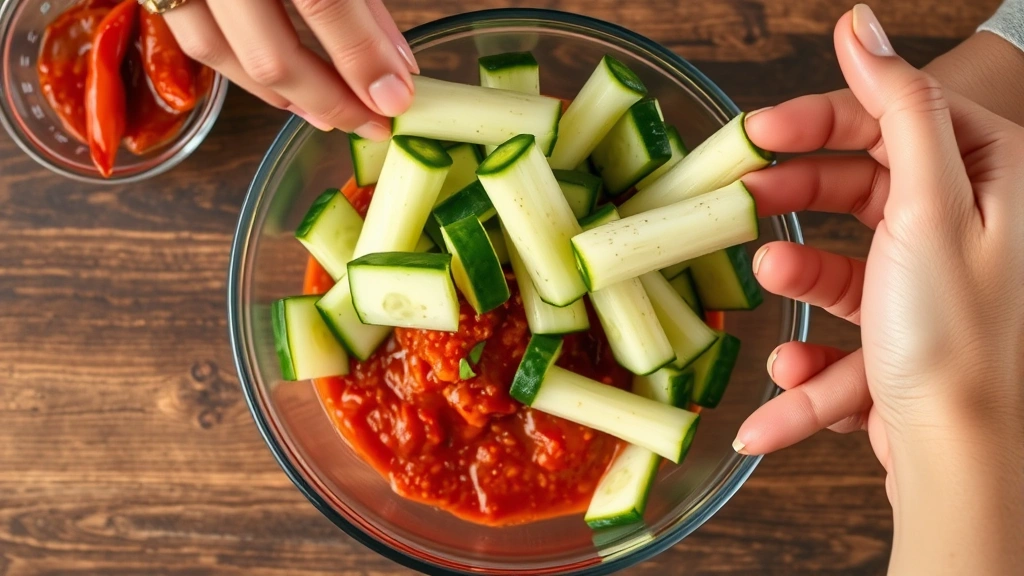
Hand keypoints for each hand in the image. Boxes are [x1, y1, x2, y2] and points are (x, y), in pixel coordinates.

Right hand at [163, 0, 417, 139]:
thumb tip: (394, 62)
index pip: (324, 0)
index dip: (363, 58)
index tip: (397, 99)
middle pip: (271, 50)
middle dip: (330, 101)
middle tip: (373, 121)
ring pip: (222, 53)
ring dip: (282, 97)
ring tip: (329, 114)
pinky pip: (192, 35)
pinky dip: (239, 69)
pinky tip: (280, 86)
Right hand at [735, 4, 1023, 569]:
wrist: (965, 463)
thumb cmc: (959, 335)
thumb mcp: (931, 204)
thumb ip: (898, 106)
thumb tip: (861, 24)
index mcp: (988, 179)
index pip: (893, 117)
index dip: (820, 118)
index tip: (756, 131)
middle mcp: (963, 227)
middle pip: (860, 185)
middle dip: (795, 198)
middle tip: (738, 200)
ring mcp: (925, 287)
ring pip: (840, 263)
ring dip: (795, 281)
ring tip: (764, 289)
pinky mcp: (896, 340)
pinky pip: (838, 333)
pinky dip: (807, 358)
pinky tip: (784, 378)